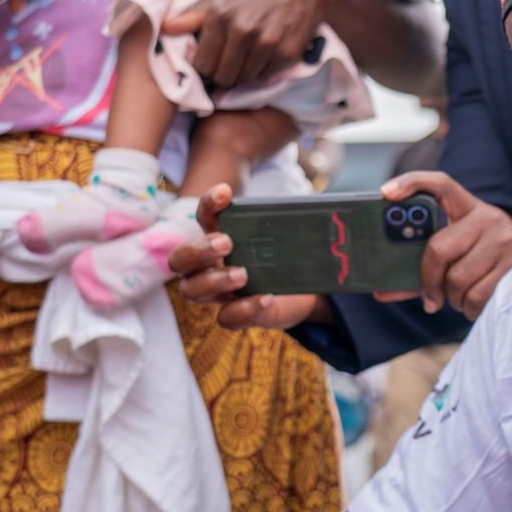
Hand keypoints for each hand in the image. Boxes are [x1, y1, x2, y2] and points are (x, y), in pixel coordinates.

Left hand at [160, 0, 339, 89]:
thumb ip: (194, 13)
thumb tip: (165, 29)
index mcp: (220, 14)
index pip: (202, 63)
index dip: (204, 67)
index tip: (211, 62)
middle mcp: (242, 30)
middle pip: (222, 76)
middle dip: (222, 73)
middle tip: (229, 63)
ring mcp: (266, 44)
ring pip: (243, 79)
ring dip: (243, 72)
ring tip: (248, 55)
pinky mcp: (286, 54)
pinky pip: (265, 76)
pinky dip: (263, 70)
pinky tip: (266, 53)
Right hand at [166, 184, 324, 329]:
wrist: (306, 292)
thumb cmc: (288, 258)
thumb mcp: (288, 238)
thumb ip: (291, 222)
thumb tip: (332, 203)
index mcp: (220, 238)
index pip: (203, 217)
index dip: (208, 204)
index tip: (226, 193)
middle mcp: (211, 266)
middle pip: (180, 260)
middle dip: (198, 250)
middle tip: (227, 243)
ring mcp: (221, 293)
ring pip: (191, 290)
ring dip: (214, 280)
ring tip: (242, 274)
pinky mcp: (238, 315)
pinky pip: (226, 318)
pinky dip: (243, 308)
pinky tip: (265, 297)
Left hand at [372, 172, 511, 318]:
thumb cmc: (484, 264)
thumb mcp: (458, 256)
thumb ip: (420, 269)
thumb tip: (381, 292)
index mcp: (468, 207)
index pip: (440, 184)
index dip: (411, 182)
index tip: (386, 192)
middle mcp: (489, 217)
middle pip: (438, 248)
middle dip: (429, 280)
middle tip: (431, 296)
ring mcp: (505, 239)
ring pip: (457, 278)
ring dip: (453, 298)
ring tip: (462, 297)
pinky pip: (477, 296)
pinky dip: (470, 309)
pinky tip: (477, 304)